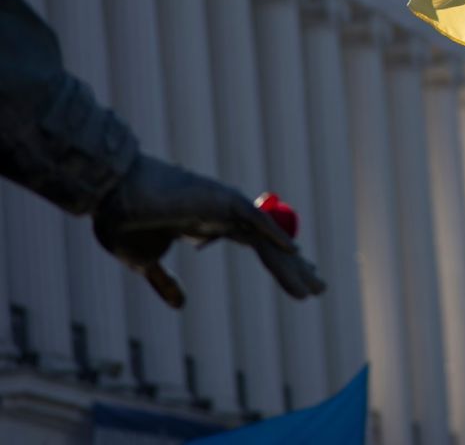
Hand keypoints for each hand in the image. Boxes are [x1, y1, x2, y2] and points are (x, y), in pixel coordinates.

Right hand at [92, 155, 325, 307]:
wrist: (106, 198)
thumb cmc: (122, 223)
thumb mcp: (145, 262)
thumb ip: (164, 282)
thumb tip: (181, 304)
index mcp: (211, 225)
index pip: (257, 246)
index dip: (279, 265)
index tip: (299, 283)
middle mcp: (225, 215)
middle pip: (270, 245)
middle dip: (295, 268)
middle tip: (319, 288)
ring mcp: (225, 206)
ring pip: (268, 239)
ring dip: (292, 265)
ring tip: (314, 287)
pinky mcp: (220, 199)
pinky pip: (254, 219)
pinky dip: (274, 234)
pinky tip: (295, 252)